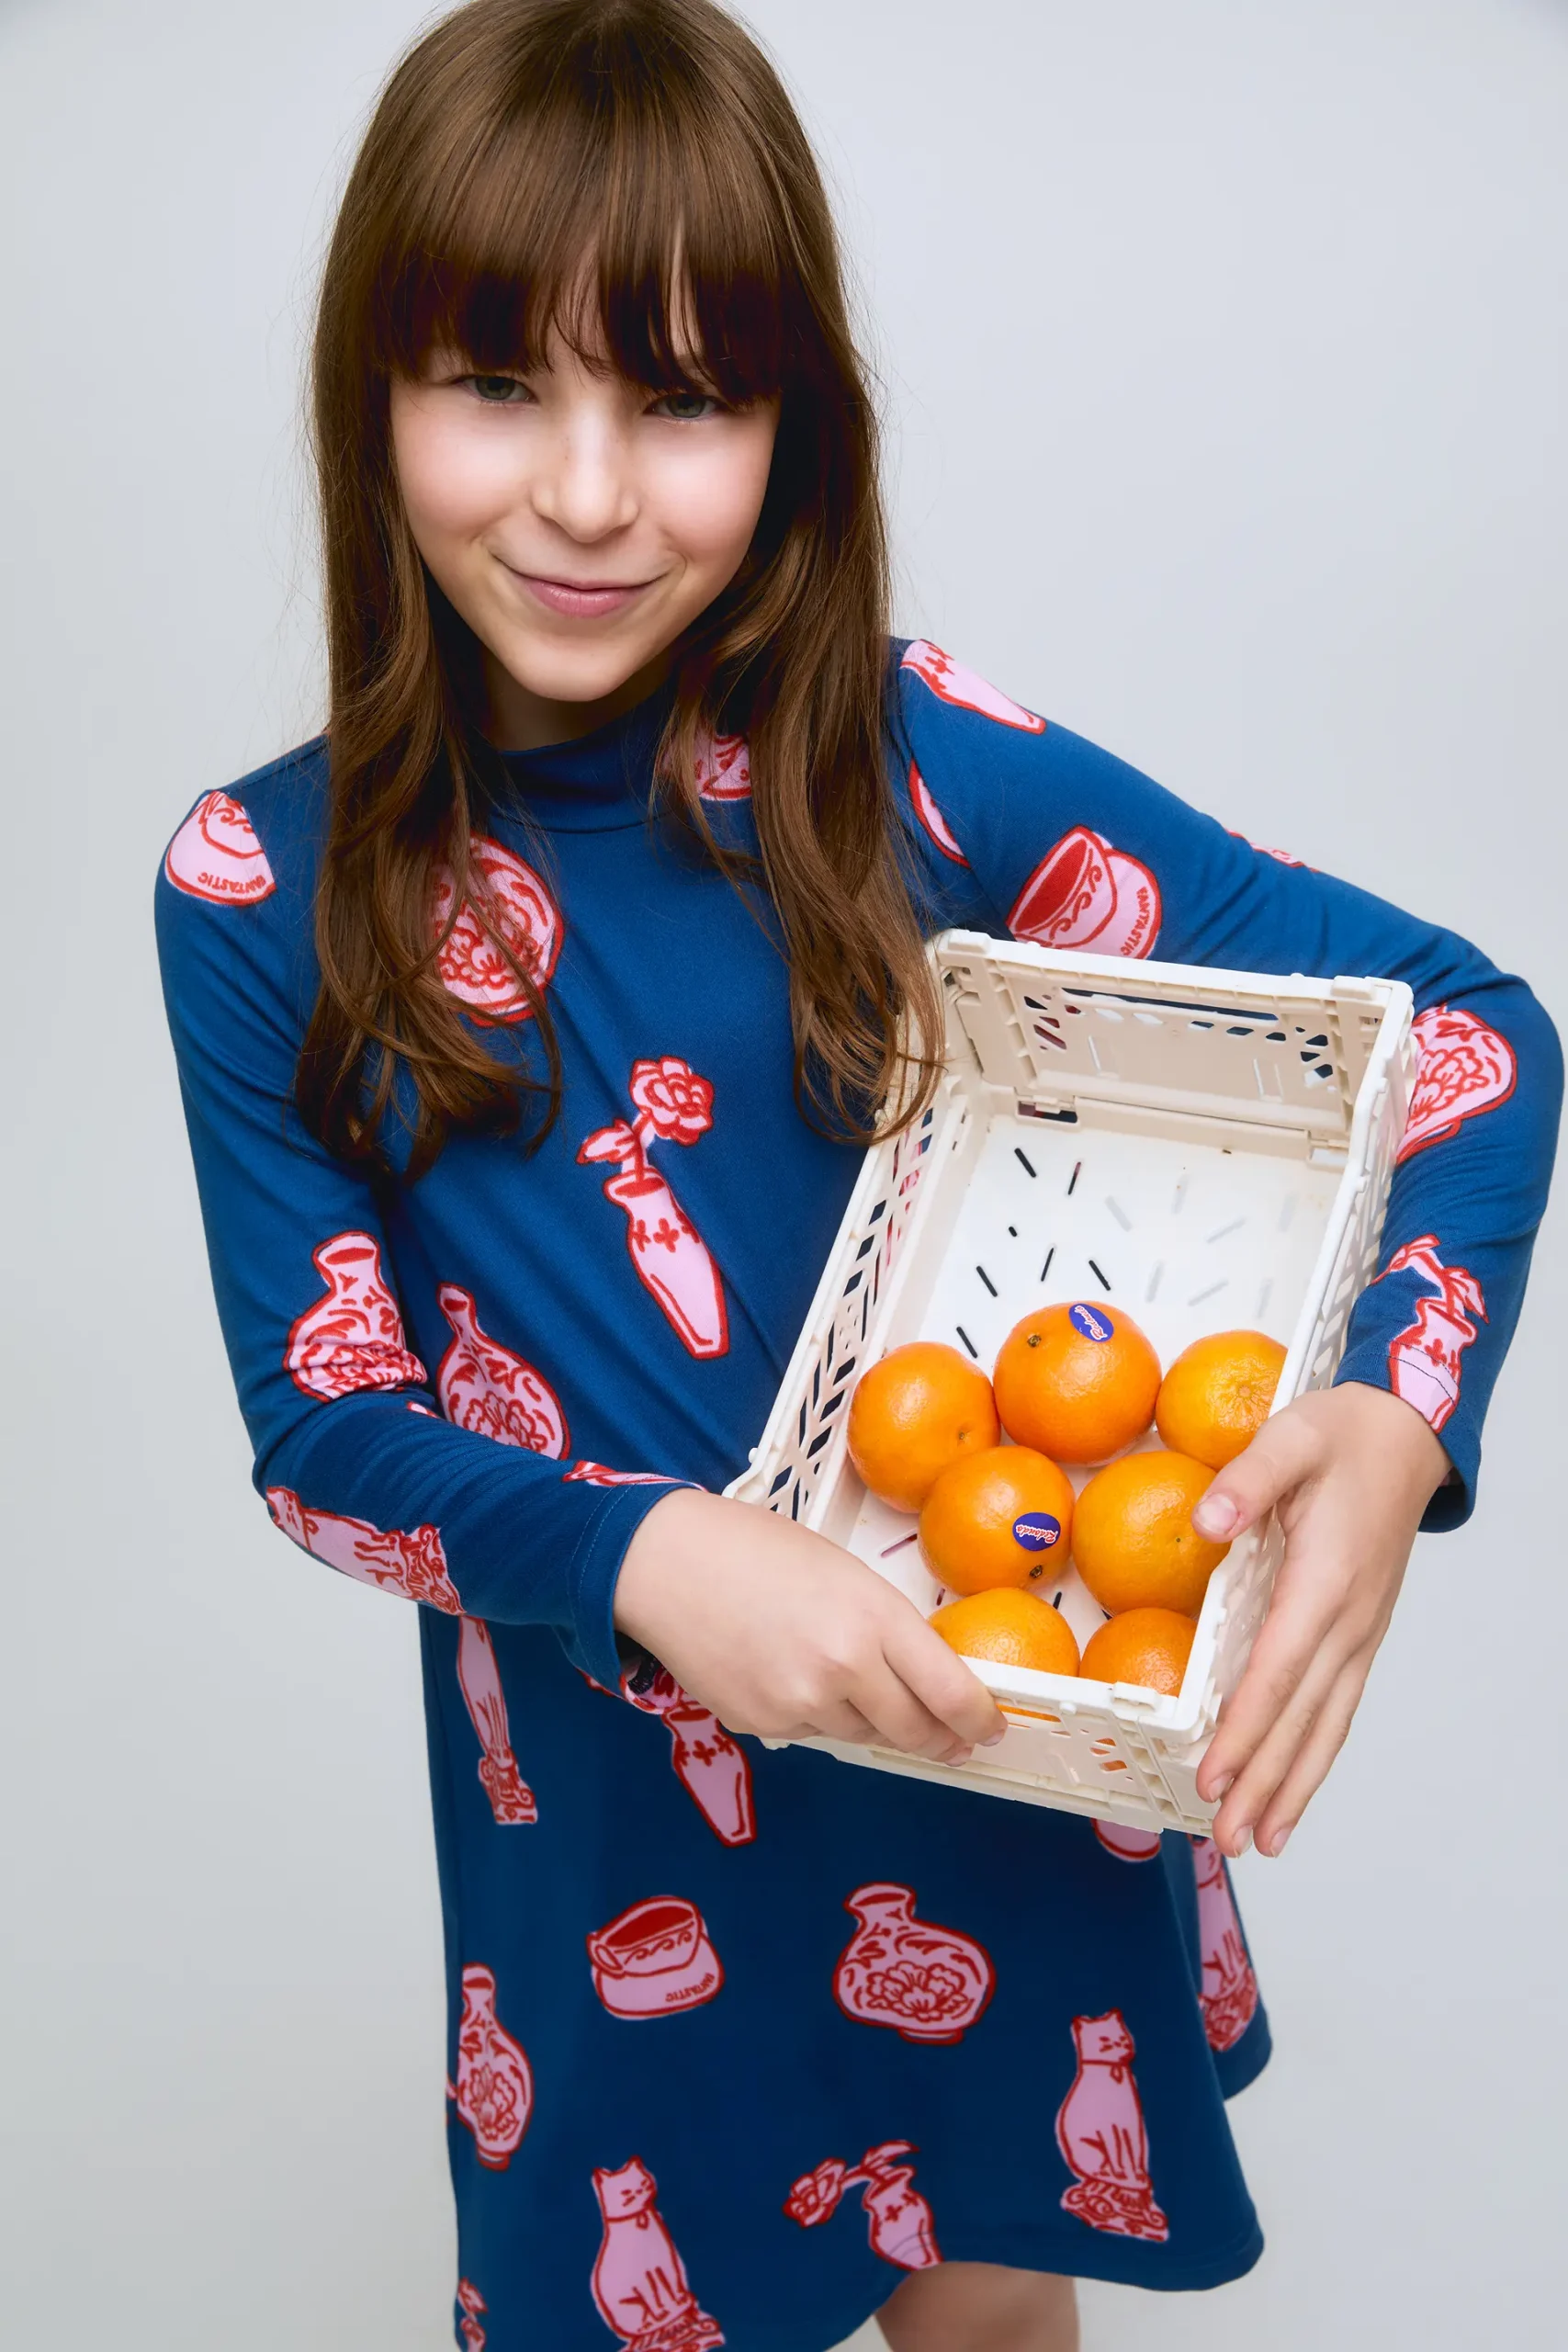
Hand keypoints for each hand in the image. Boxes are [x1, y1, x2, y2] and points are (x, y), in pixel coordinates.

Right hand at [613, 1487, 1005, 1763]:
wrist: (667, 1563)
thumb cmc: (756, 1548)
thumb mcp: (843, 1572)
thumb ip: (885, 1627)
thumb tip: (922, 1677)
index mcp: (874, 1617)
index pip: (951, 1692)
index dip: (980, 1720)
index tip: (991, 1727)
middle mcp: (844, 1669)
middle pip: (914, 1731)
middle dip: (939, 1740)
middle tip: (951, 1740)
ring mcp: (802, 1704)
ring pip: (863, 1734)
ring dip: (873, 1720)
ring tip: (851, 1682)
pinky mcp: (764, 1725)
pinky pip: (813, 1731)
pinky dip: (817, 1714)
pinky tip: (792, 1674)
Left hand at [1192, 1381, 1448, 1859]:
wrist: (1407, 1433)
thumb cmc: (1344, 1435)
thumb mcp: (1290, 1437)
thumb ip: (1247, 1478)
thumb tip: (1206, 1521)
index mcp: (1325, 1581)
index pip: (1278, 1671)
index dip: (1246, 1729)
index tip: (1215, 1775)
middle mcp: (1348, 1621)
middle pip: (1302, 1717)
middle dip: (1264, 1782)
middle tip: (1227, 1838)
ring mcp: (1360, 1633)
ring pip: (1327, 1724)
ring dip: (1294, 1785)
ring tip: (1261, 1839)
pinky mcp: (1360, 1633)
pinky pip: (1337, 1706)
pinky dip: (1315, 1754)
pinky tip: (1294, 1784)